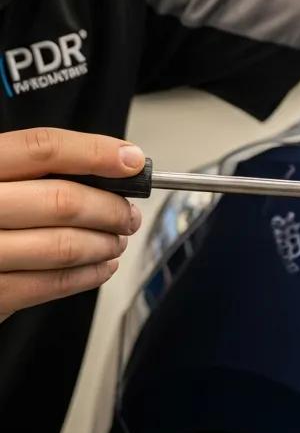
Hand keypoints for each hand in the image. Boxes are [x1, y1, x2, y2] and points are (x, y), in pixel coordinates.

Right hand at [0, 128, 145, 318]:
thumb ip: (35, 172)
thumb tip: (109, 167)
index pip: (43, 149)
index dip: (95, 152)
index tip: (132, 161)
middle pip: (62, 200)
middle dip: (111, 209)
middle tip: (128, 215)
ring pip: (64, 245)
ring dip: (104, 244)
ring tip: (115, 241)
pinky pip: (51, 283)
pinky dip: (88, 274)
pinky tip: (100, 266)